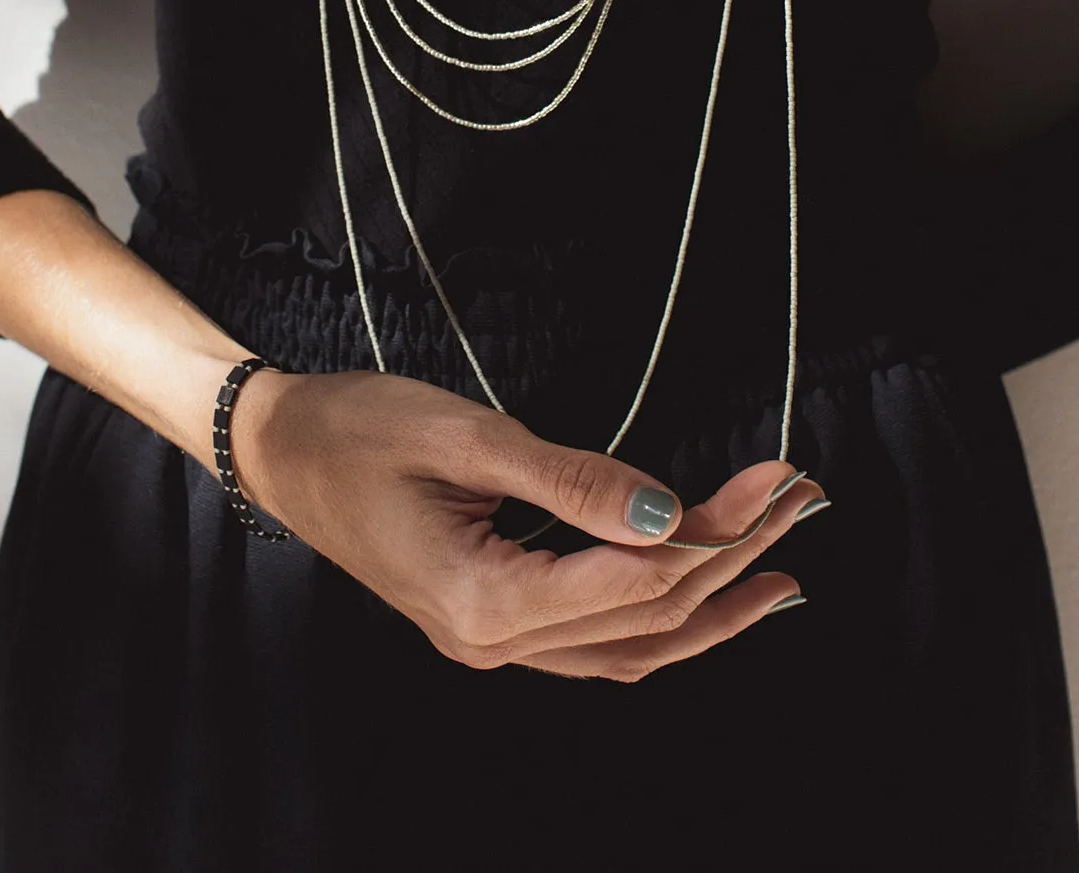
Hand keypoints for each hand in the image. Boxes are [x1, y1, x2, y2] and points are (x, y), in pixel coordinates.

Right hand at [232, 369, 825, 681]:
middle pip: (644, 614)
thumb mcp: (467, 437)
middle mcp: (490, 641)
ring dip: (711, 604)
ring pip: (629, 646)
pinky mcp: (490, 619)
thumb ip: (572, 480)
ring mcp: (488, 641)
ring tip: (783, 566)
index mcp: (482, 601)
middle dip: (732, 555)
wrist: (280, 449)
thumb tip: (670, 512)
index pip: (634, 579)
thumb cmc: (358, 431)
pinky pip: (596, 641)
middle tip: (798, 496)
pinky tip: (701, 597)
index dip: (717, 532)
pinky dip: (659, 619)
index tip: (776, 481)